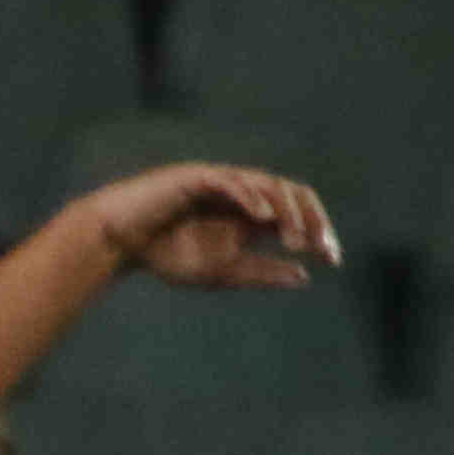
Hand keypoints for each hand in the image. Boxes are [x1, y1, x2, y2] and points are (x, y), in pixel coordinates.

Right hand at [78, 159, 336, 293]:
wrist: (121, 242)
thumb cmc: (165, 254)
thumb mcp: (221, 272)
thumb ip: (259, 272)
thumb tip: (303, 277)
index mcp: (250, 215)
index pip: (296, 216)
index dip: (319, 232)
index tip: (332, 259)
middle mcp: (243, 194)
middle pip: (292, 194)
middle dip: (312, 218)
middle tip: (319, 246)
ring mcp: (222, 181)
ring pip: (268, 184)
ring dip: (286, 210)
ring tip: (295, 237)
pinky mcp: (196, 177)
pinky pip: (231, 181)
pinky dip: (249, 197)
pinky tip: (262, 218)